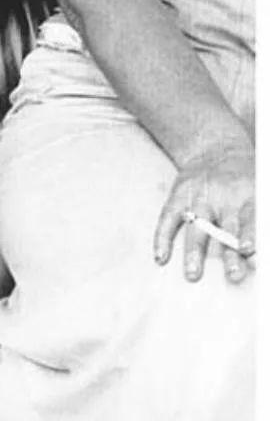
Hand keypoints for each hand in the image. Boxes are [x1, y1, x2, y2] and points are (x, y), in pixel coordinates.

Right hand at [154, 142, 254, 283]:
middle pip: (226, 228)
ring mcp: (199, 198)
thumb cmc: (243, 180)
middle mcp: (223, 198)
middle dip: (229, 253)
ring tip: (193, 273)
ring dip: (195, 251)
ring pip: (197, 226)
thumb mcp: (259, 191)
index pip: (250, 217)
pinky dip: (163, 237)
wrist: (216, 147)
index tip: (248, 250)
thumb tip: (259, 250)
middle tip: (233, 274)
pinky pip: (168, 218)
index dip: (250, 233)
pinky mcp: (179, 196)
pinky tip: (161, 256)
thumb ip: (259, 218)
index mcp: (247, 196)